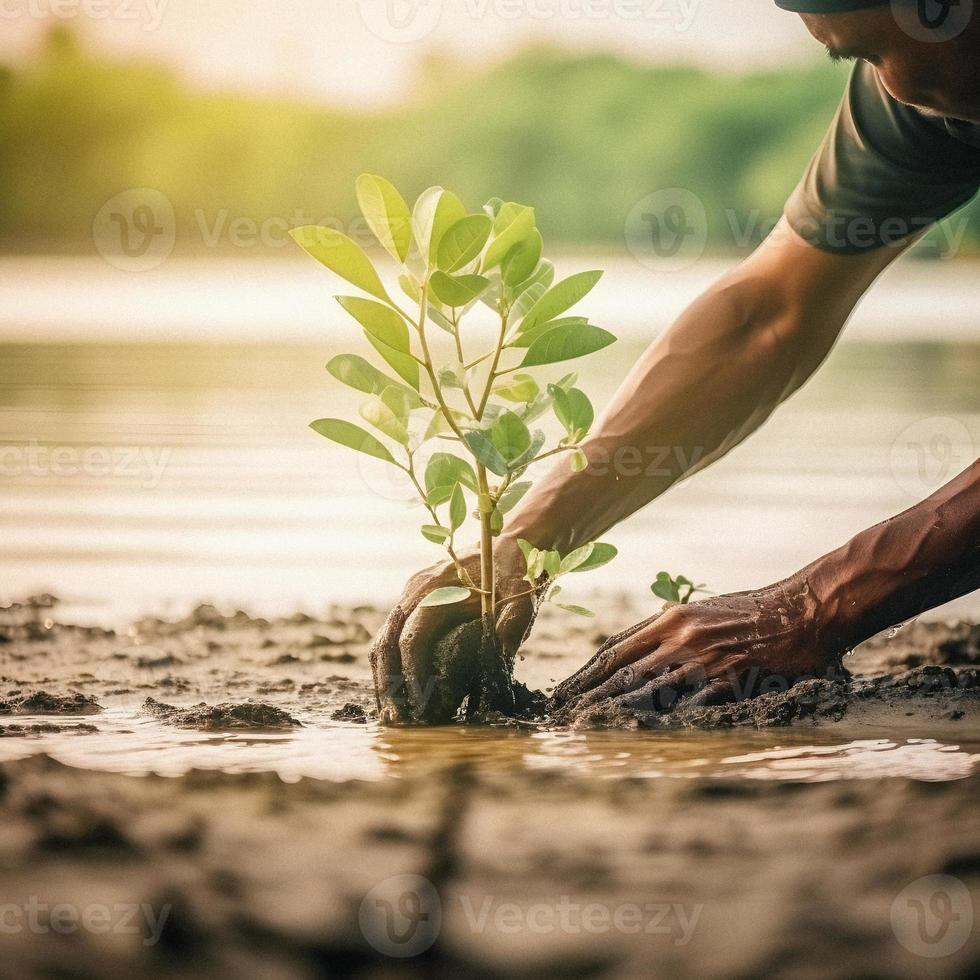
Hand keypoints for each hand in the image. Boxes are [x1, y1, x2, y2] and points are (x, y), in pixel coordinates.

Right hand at [369, 535, 538, 723]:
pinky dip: (391, 666)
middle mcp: (415, 590)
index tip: (420, 707)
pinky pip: (393, 636)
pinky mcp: (413, 603)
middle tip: (397, 721)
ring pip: (383, 641)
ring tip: (393, 715)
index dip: (412, 675)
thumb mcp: (523, 599)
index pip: (412, 638)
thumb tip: (497, 663)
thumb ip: (511, 627)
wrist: (511, 542)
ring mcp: (410, 595)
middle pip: (387, 642)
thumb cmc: (518, 572)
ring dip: (384, 679)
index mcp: (437, 588)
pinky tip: (398, 693)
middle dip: (389, 684)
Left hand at [552, 575, 843, 716]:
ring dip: (613, 710)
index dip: (587, 673)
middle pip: (622, 671)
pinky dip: (662, 720)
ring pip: (645, 689)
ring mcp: (701, 658)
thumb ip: (674, 632)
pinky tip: (640, 734)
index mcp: (670, 619)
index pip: (616, 649)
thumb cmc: (756, 610)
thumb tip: (646, 653)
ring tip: (586, 727)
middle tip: (562, 714)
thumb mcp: (704, 612)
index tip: (566, 690)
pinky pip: (688, 704)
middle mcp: (678, 636)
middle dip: (588, 694)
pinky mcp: (727, 679)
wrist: (803, 608)